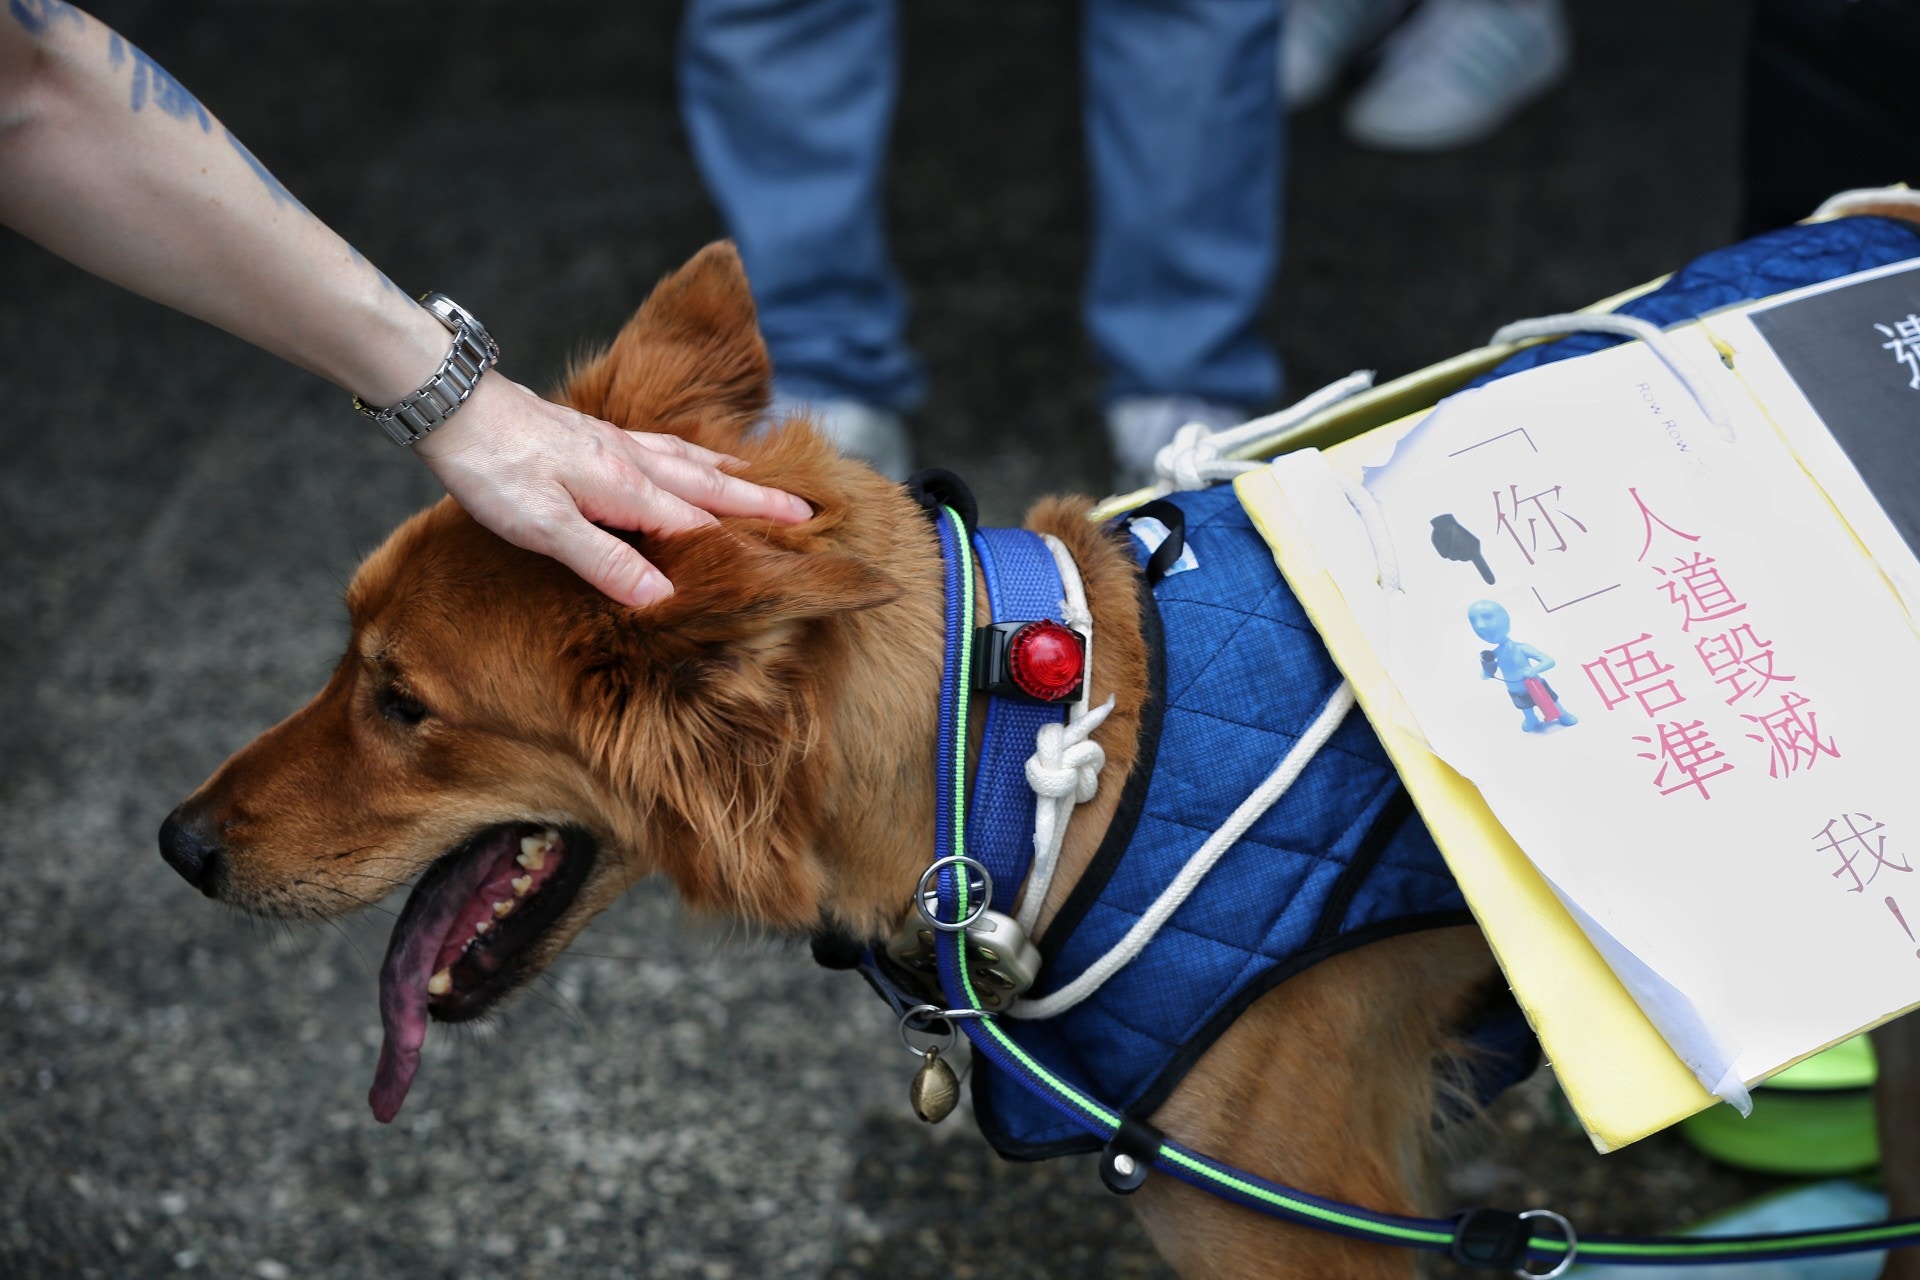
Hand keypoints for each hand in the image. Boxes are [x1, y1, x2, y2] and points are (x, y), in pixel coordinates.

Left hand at [412, 373, 810, 605]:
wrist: (453, 404)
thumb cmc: (494, 468)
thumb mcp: (546, 527)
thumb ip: (606, 561)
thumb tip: (665, 596)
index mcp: (627, 487)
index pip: (699, 522)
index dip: (745, 539)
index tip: (795, 552)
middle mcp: (630, 460)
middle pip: (709, 482)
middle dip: (759, 498)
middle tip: (806, 510)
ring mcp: (612, 442)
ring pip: (685, 457)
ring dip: (727, 469)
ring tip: (756, 475)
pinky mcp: (590, 433)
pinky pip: (659, 443)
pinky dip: (687, 452)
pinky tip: (680, 454)